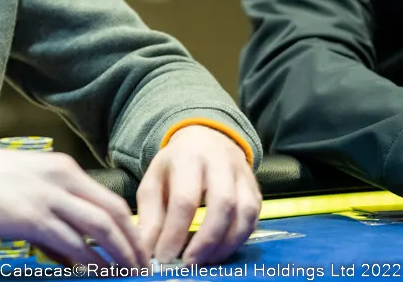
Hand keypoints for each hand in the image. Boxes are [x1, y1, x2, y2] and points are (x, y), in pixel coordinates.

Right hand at [0, 141, 148, 268]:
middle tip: (141, 269)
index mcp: (63, 168)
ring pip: (100, 230)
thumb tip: (75, 246)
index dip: (131, 229)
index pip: (111, 200)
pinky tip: (94, 274)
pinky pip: (72, 244)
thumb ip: (55, 205)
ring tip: (125, 276)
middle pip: (114, 216)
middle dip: (132, 246)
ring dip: (117, 257)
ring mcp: (48, 198)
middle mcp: (62, 179)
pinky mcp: (32, 218)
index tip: (137, 250)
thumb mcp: (29, 180)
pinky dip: (89, 262)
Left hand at [136, 125, 260, 264]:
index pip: (185, 199)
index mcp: (188, 158)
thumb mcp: (154, 181)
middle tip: (188, 263)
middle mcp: (221, 164)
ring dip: (225, 244)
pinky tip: (220, 252)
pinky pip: (253, 220)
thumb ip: (150, 214)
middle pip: (222, 205)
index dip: (175, 232)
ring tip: (204, 261)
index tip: (163, 256)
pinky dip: (238, 241)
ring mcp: (243, 177)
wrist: (206, 140)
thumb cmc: (175, 165)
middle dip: (205, 240)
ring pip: (244, 213)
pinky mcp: (256, 191)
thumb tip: (147, 248)